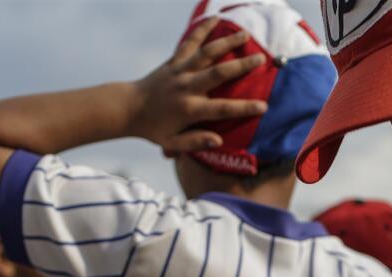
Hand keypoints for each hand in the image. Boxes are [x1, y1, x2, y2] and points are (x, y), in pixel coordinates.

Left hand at [129, 17, 268, 153]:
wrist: (128, 107)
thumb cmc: (153, 128)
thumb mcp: (172, 142)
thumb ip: (195, 142)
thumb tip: (218, 140)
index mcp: (190, 110)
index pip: (222, 109)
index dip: (244, 108)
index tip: (264, 106)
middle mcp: (186, 87)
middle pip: (218, 73)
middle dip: (241, 65)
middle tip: (261, 59)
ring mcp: (180, 71)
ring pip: (206, 53)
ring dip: (226, 42)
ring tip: (245, 35)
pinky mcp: (174, 60)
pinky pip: (190, 42)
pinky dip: (202, 30)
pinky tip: (215, 19)